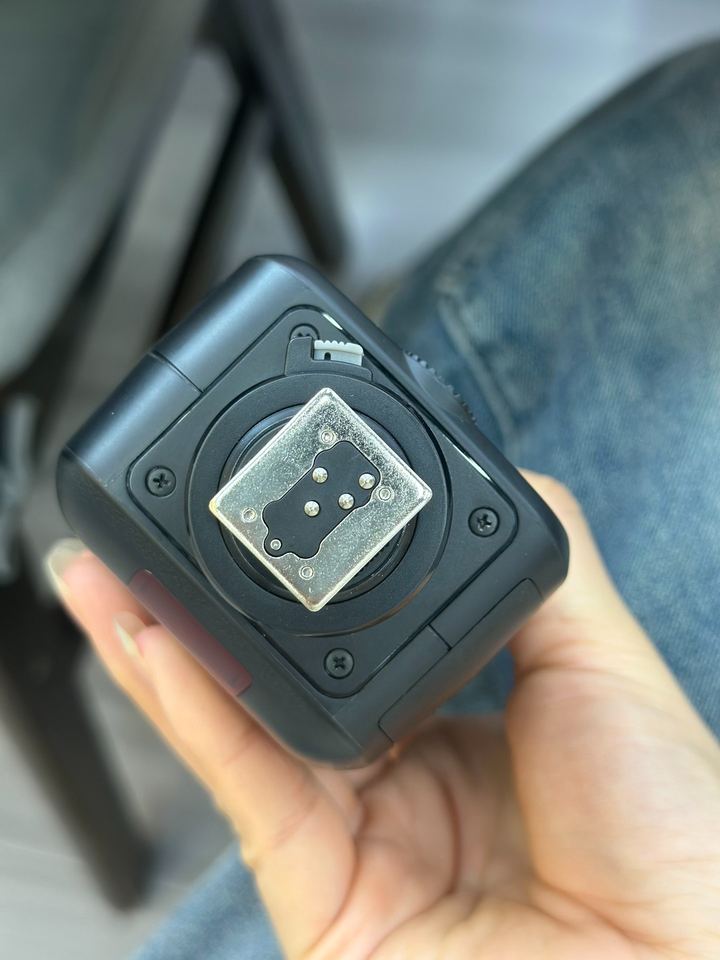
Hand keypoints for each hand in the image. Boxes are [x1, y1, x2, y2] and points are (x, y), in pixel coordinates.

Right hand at [47, 473, 719, 958]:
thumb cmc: (674, 839)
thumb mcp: (605, 667)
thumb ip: (538, 577)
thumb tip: (488, 484)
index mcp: (467, 725)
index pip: (364, 636)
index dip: (310, 580)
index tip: (281, 514)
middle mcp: (402, 777)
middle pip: (285, 676)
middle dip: (214, 604)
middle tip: (165, 528)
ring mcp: (354, 831)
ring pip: (241, 722)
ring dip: (167, 643)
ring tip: (110, 568)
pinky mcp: (315, 885)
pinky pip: (243, 779)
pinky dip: (188, 705)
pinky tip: (147, 639)